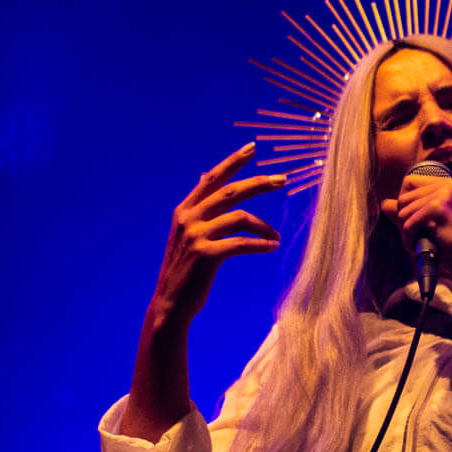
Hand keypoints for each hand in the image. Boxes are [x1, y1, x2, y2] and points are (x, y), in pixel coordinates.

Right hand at [149, 142, 282, 330]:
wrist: (170, 303)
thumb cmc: (186, 270)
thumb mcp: (188, 236)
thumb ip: (200, 212)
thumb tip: (214, 183)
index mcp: (184, 210)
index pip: (212, 178)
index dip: (233, 162)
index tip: (252, 148)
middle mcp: (188, 218)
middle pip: (231, 191)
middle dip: (259, 183)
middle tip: (282, 179)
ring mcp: (196, 236)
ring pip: (240, 217)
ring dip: (263, 226)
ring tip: (275, 236)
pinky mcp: (206, 255)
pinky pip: (241, 243)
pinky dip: (260, 244)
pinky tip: (271, 247)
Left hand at [380, 169, 451, 282]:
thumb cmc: (451, 245)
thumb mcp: (430, 223)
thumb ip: (408, 211)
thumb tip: (384, 204)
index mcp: (450, 183)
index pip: (409, 182)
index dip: (405, 204)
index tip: (415, 221)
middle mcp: (449, 184)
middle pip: (404, 196)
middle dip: (404, 220)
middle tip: (418, 235)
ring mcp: (446, 194)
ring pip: (403, 210)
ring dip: (406, 232)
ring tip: (421, 241)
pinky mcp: (440, 207)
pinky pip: (408, 223)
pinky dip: (409, 239)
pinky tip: (419, 246)